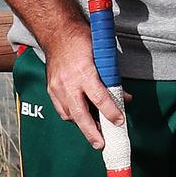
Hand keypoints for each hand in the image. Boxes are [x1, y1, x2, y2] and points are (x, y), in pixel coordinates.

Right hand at [43, 19, 128, 148]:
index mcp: (84, 72)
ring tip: (94, 132)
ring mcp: (56, 87)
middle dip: (91, 132)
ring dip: (81, 125)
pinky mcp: (50, 89)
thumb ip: (112, 78)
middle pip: (80, 114)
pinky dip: (71, 115)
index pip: (99, 98)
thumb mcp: (102, 55)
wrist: (57, 32)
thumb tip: (124, 97)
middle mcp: (68, 83)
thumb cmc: (82, 40)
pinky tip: (80, 118)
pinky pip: (61, 109)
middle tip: (101, 144)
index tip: (119, 121)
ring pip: (68, 114)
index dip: (110, 112)